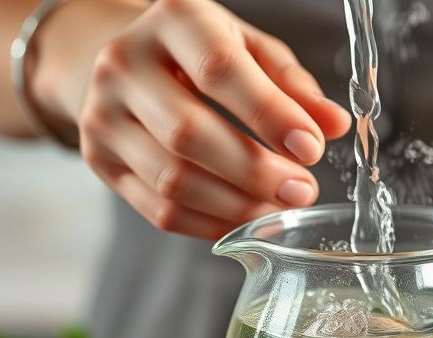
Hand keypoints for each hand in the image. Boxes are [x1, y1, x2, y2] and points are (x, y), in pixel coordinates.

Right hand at [32, 0, 350, 238]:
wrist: (125, 61)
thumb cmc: (198, 52)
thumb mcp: (249, 49)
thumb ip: (292, 85)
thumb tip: (334, 126)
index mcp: (173, 20)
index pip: (219, 70)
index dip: (269, 115)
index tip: (311, 148)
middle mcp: (124, 63)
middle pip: (188, 134)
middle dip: (254, 171)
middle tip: (302, 190)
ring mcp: (102, 115)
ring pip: (171, 180)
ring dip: (235, 205)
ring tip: (278, 207)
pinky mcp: (98, 160)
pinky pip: (157, 210)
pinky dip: (209, 223)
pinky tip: (245, 219)